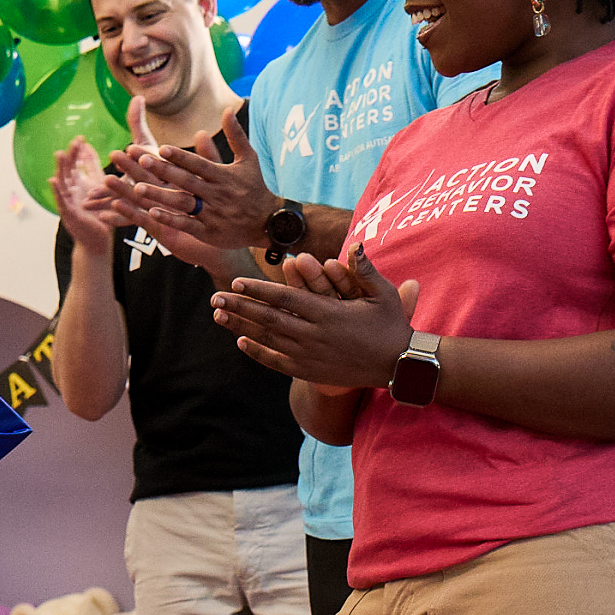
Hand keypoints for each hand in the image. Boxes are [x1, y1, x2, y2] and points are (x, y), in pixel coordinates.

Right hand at [49, 139, 116, 254]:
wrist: (97, 240)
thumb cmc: (98, 214)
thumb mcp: (98, 187)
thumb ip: (92, 168)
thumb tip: (89, 148)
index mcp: (78, 184)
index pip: (76, 163)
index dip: (77, 151)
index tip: (81, 138)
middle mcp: (71, 191)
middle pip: (68, 169)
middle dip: (70, 155)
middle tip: (74, 141)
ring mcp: (68, 202)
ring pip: (62, 182)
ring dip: (60, 168)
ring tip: (59, 154)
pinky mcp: (68, 213)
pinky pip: (60, 200)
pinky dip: (56, 190)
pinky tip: (52, 181)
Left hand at [104, 118, 274, 253]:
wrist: (270, 223)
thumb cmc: (256, 187)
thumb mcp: (249, 159)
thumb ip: (236, 135)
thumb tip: (228, 109)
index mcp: (223, 176)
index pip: (198, 164)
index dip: (179, 156)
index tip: (160, 148)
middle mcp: (216, 194)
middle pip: (185, 181)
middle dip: (163, 171)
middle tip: (141, 161)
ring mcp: (212, 214)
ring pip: (182, 203)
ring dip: (159, 195)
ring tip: (137, 188)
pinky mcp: (209, 232)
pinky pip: (186, 225)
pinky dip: (170, 219)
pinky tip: (151, 212)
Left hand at [212, 245, 418, 392]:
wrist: (398, 365)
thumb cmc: (391, 325)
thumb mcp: (382, 294)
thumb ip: (364, 269)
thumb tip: (356, 243)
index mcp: (327, 313)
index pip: (284, 298)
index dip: (257, 289)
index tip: (236, 281)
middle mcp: (313, 335)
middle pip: (267, 318)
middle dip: (239, 306)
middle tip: (215, 296)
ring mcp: (310, 355)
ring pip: (267, 339)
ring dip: (241, 326)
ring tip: (219, 315)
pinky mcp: (310, 371)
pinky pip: (277, 362)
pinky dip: (258, 351)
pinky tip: (241, 341)